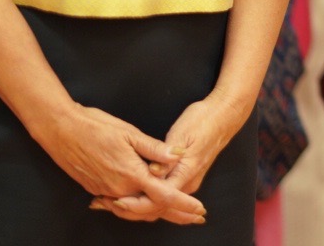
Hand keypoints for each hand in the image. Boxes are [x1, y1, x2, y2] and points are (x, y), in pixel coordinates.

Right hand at [35, 103, 204, 224]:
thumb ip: (155, 148)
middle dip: (175, 214)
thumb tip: (177, 156)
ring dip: (155, 212)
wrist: (61, 131)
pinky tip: (143, 205)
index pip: (164, 195)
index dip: (184, 204)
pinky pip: (120, 205)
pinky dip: (135, 208)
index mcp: (132, 174)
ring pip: (135, 210)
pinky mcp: (96, 189)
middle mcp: (119, 189)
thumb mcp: (129, 133)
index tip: (199, 209)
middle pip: (152, 209)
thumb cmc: (95, 127)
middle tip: (194, 218)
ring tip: (175, 214)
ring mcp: (106, 191)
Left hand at [94, 94, 249, 220]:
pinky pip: (160, 196)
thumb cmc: (202, 121)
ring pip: (157, 204)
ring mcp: (186, 182)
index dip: (133, 202)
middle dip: (127, 208)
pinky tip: (125, 194)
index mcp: (185, 173)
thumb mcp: (182, 133)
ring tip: (105, 201)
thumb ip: (166, 154)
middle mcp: (186, 183)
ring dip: (132, 205)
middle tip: (100, 204)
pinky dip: (142, 198)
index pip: (157, 199)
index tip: (113, 200)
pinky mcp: (183, 177)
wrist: (223, 116)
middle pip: (155, 207)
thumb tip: (153, 171)